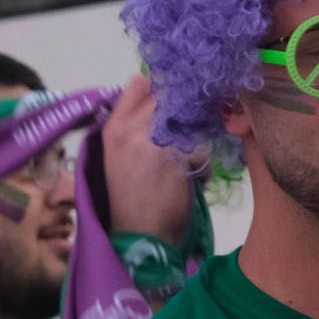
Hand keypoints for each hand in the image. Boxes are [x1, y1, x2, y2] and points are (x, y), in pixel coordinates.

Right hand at [100, 75, 192, 245]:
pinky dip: (205, 158)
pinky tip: (197, 174)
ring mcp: (153, 142)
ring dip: (198, 132)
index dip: (161, 89)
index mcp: (113, 126)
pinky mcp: (178, 159)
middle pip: (168, 95)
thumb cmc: (131, 197)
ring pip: (189, 117)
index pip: (139, 83)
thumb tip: (165, 103)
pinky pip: (202, 144)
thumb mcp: (121, 155)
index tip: (174, 103)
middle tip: (193, 124)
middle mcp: (130, 129)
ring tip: (192, 155)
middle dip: (185, 107)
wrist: (138, 235)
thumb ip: (136, 126)